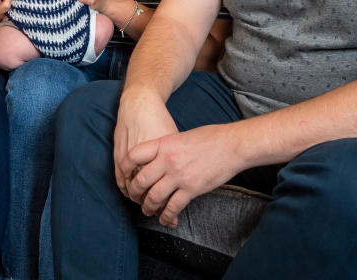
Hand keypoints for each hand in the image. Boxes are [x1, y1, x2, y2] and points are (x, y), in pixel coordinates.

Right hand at [113, 89, 177, 200]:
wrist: (139, 102)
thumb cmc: (160, 120)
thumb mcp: (174, 139)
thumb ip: (179, 160)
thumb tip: (188, 180)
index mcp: (163, 156)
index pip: (164, 189)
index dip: (167, 205)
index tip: (171, 215)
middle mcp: (146, 158)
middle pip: (147, 191)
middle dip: (152, 205)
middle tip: (157, 211)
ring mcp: (129, 157)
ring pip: (132, 186)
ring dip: (137, 197)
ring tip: (144, 204)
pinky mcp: (118, 153)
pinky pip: (120, 177)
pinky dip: (125, 186)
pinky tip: (129, 191)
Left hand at [126, 124, 243, 227]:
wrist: (232, 145)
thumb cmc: (209, 137)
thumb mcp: (180, 136)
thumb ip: (166, 147)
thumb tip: (157, 157)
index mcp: (163, 144)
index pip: (133, 156)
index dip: (124, 167)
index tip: (125, 175)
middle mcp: (167, 160)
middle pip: (140, 180)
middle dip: (134, 192)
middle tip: (134, 197)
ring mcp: (179, 176)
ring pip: (154, 197)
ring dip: (148, 207)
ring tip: (147, 210)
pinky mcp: (191, 189)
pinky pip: (173, 207)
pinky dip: (166, 216)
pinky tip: (165, 219)